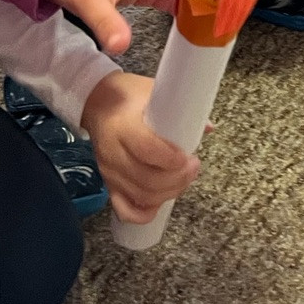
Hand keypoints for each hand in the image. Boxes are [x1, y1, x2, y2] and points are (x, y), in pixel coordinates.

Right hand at [81, 72, 199, 223]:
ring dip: (167, 194)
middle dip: (176, 179)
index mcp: (123, 126)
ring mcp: (109, 171)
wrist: (96, 101)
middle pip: (146, 179)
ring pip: (140, 196)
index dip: (170, 159)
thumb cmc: (127, 95)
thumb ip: (179, 107)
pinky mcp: (108, 182)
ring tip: (184, 179)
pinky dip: (143, 213)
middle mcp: (113, 152)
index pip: (146, 150)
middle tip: (194, 168)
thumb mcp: (152, 91)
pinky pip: (124, 208)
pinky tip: (160, 203)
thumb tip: (207, 127)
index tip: (189, 156)